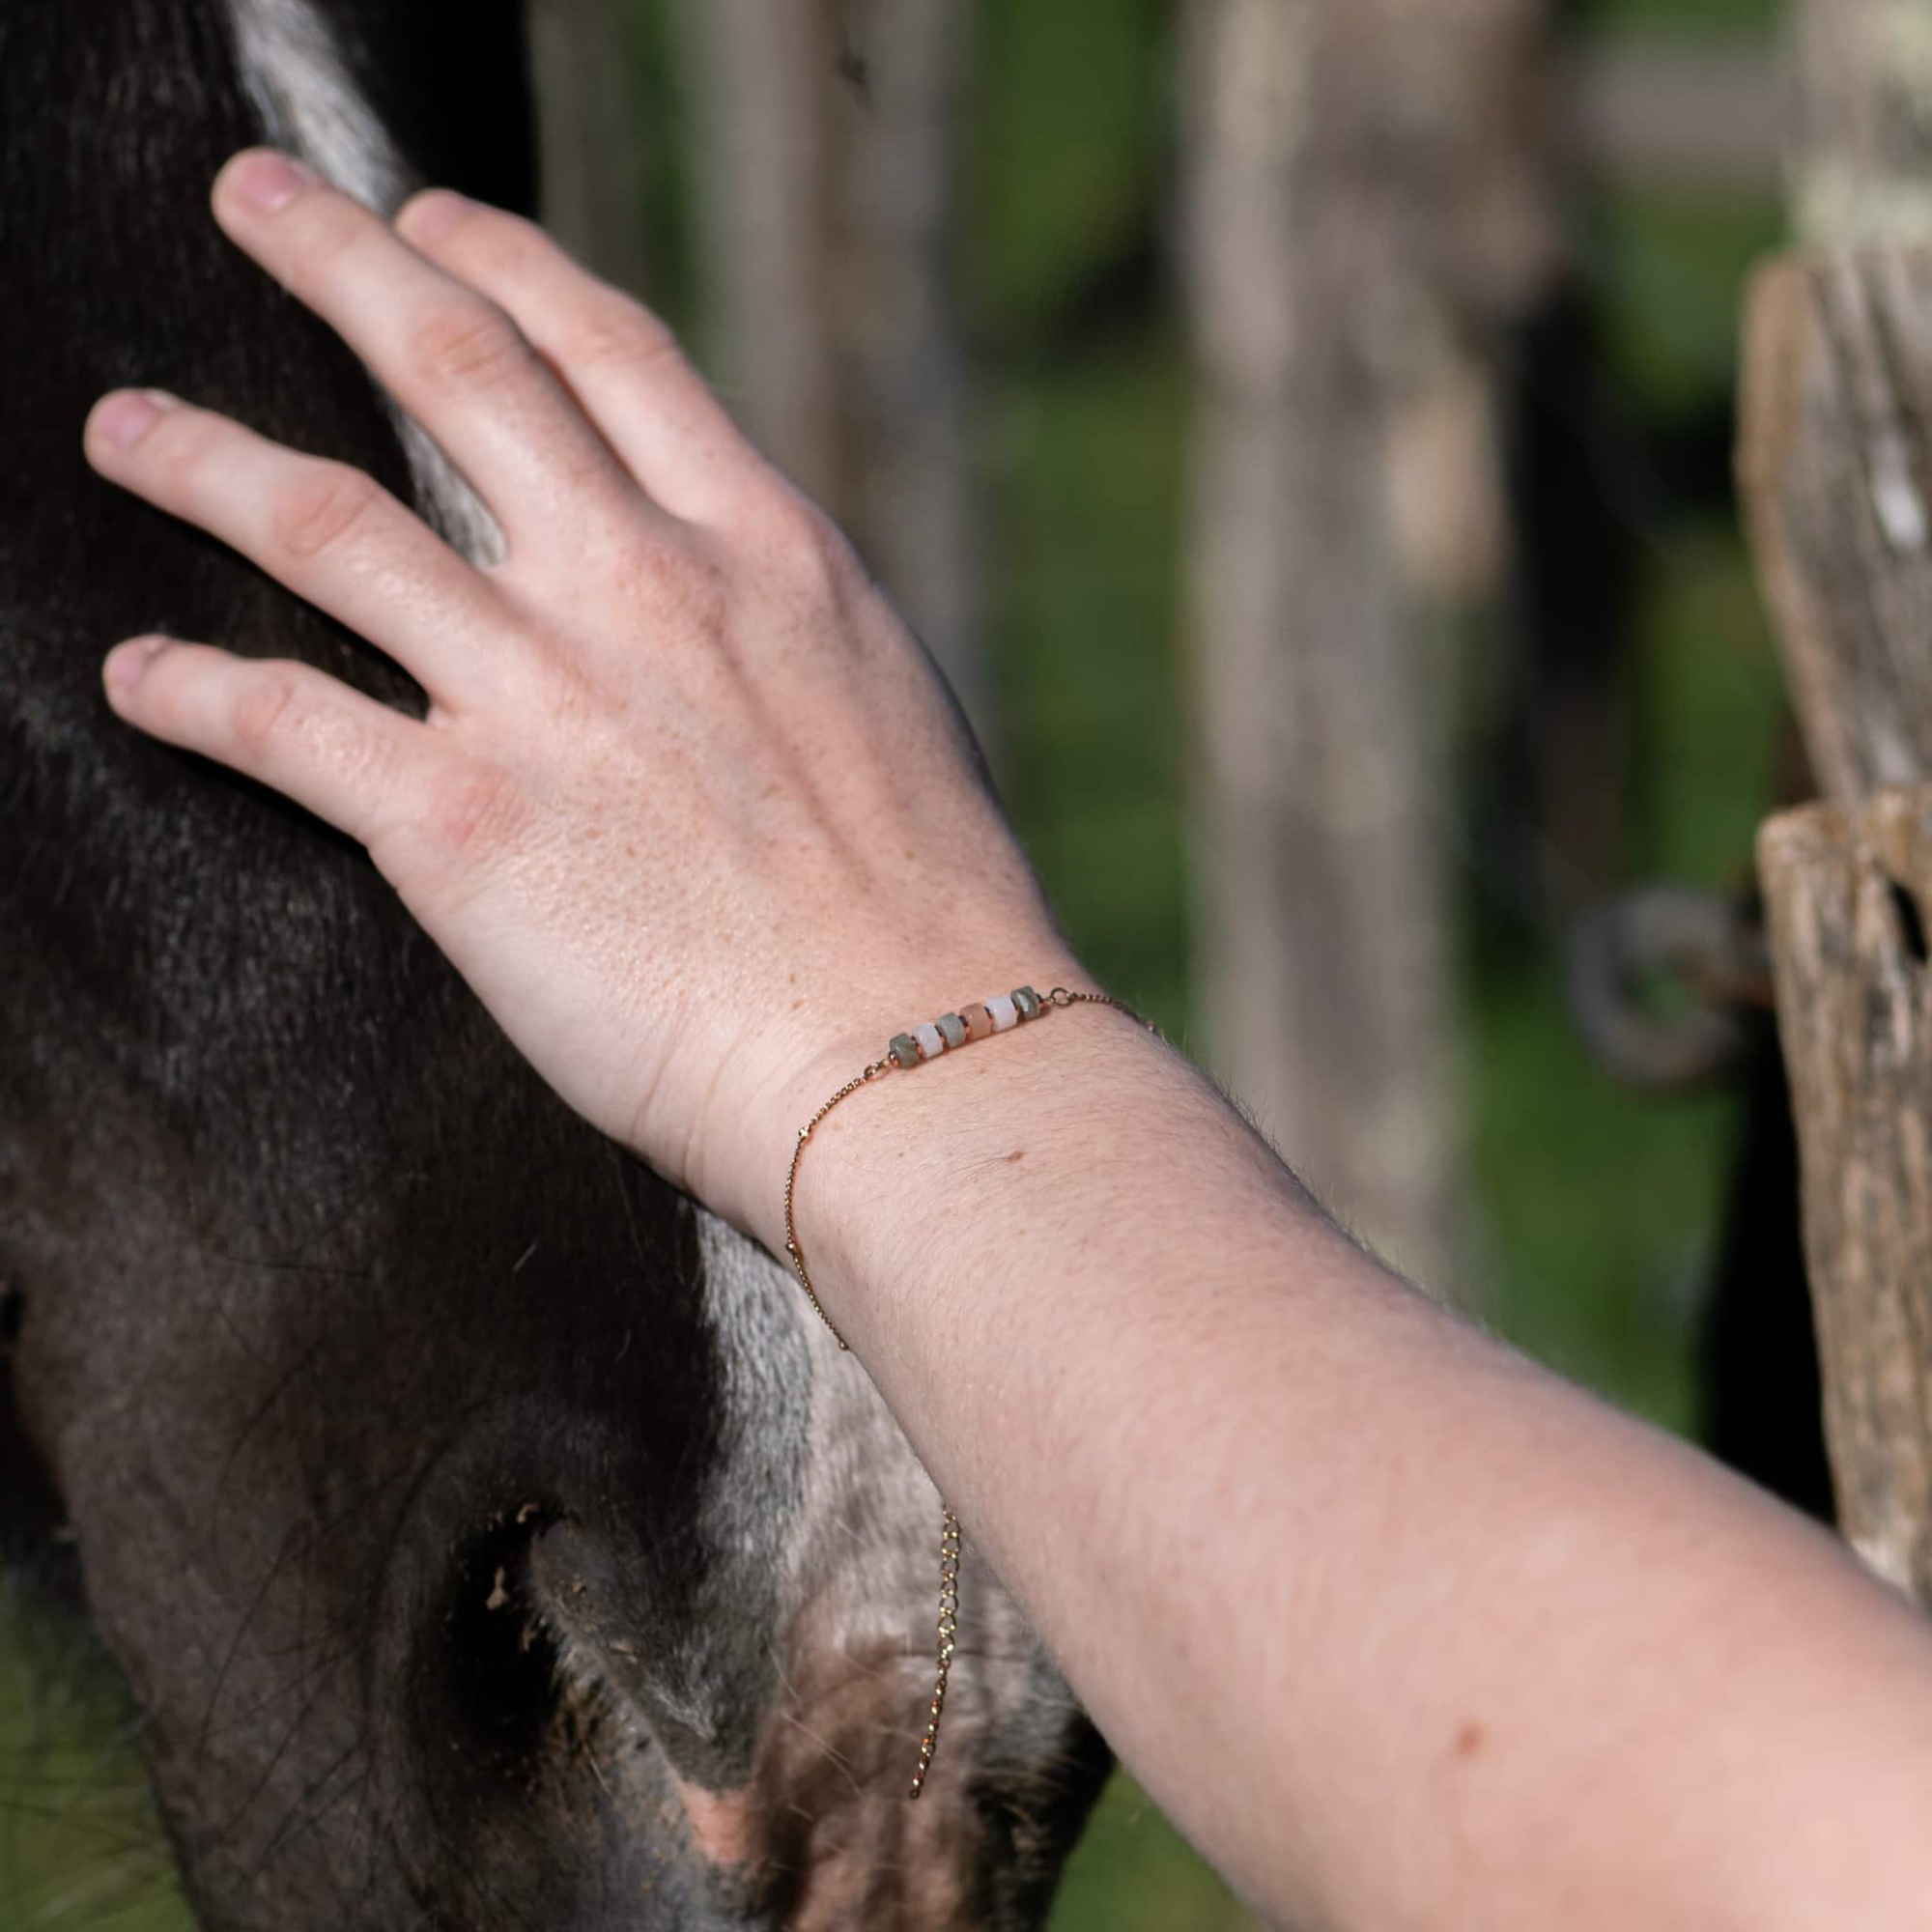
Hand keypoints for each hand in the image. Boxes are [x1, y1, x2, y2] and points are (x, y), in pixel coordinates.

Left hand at [85, 149, 1077, 1248]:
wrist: (915, 1055)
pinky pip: (280, 722)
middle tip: (253, 199)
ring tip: (126, 430)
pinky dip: (189, 691)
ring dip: (200, 458)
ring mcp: (545, 695)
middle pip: (453, 365)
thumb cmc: (932, 915)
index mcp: (765, 550)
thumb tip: (735, 613)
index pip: (609, 353)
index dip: (506, 263)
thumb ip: (785, 632)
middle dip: (334, 259)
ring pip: (324, 522)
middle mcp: (643, 587)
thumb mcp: (888, 709)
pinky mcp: (459, 824)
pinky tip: (134, 680)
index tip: (436, 221)